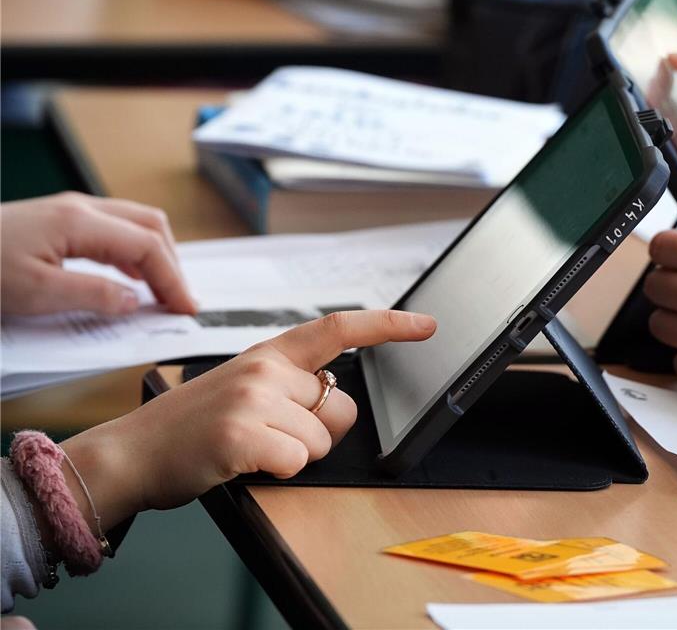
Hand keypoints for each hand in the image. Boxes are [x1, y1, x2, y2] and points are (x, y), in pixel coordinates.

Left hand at [0, 191, 195, 314]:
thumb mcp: (35, 293)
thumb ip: (93, 296)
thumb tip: (134, 301)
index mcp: (80, 222)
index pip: (147, 248)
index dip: (172, 279)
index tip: (185, 309)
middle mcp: (81, 209)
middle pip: (150, 227)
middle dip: (173, 264)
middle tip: (180, 300)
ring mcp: (71, 211)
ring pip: (135, 224)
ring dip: (156, 256)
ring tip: (163, 291)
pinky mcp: (60, 220)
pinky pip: (114, 230)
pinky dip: (135, 253)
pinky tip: (131, 278)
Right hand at [59, 309, 436, 531]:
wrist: (131, 453)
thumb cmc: (191, 425)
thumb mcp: (242, 387)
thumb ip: (289, 384)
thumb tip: (335, 402)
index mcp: (268, 353)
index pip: (338, 328)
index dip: (388, 326)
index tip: (426, 324)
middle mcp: (265, 369)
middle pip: (341, 410)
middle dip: (322, 433)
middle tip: (274, 436)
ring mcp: (254, 400)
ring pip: (321, 443)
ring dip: (293, 456)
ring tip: (248, 447)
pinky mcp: (243, 435)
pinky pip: (297, 462)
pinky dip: (277, 472)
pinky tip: (242, 461)